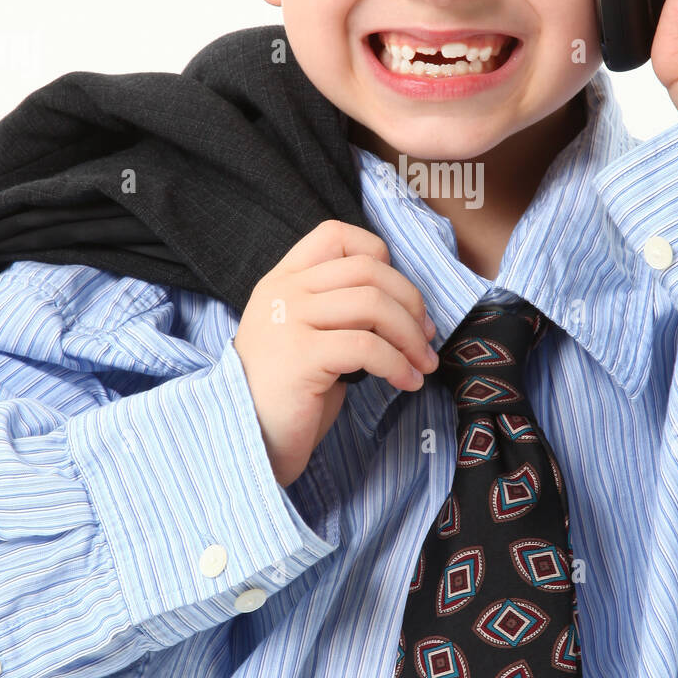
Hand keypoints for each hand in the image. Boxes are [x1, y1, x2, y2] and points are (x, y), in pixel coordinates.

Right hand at [232, 220, 437, 486]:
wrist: (251, 442)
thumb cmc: (289, 394)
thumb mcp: (306, 336)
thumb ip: (337, 309)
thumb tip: (404, 305)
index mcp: (282, 281)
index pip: (336, 235)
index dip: (379, 256)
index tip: (398, 297)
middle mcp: (282, 292)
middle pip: (368, 270)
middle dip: (410, 302)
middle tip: (426, 337)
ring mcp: (288, 321)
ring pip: (373, 305)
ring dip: (411, 336)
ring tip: (423, 364)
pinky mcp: (300, 356)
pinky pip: (367, 348)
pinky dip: (398, 364)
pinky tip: (406, 383)